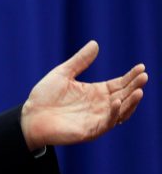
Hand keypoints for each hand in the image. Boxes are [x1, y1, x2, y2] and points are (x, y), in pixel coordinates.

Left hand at [21, 40, 147, 150]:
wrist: (29, 116)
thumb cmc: (44, 97)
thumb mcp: (63, 74)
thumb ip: (80, 61)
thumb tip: (95, 43)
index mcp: (96, 92)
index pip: (119, 84)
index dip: (131, 76)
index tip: (141, 67)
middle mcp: (100, 106)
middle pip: (124, 96)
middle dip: (135, 86)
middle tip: (143, 76)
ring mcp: (96, 119)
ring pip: (121, 111)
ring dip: (131, 102)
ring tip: (138, 90)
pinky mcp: (89, 131)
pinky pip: (106, 123)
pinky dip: (113, 113)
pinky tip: (116, 102)